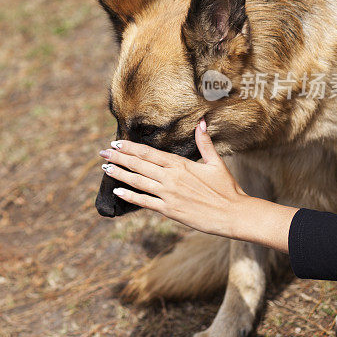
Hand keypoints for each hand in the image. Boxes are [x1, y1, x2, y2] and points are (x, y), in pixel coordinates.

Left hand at [98, 119, 296, 251]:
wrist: (234, 215)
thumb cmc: (227, 189)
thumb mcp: (217, 163)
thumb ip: (205, 143)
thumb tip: (202, 122)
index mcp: (180, 164)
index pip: (149, 153)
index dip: (130, 148)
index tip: (116, 143)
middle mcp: (171, 178)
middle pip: (139, 165)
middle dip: (119, 158)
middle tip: (102, 153)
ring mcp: (169, 194)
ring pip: (138, 182)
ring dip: (120, 174)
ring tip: (105, 169)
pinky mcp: (169, 210)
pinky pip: (145, 202)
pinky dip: (130, 196)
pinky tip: (117, 191)